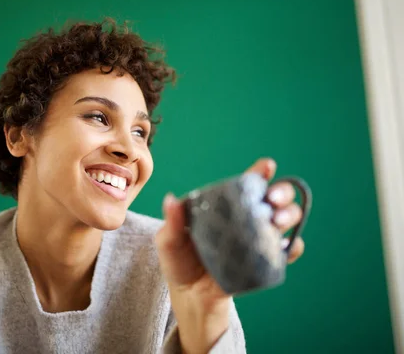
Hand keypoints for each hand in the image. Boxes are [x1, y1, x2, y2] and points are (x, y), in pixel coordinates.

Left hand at [154, 158, 305, 352]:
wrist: (189, 297)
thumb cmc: (179, 262)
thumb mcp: (169, 241)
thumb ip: (172, 222)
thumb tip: (171, 200)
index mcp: (225, 206)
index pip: (245, 185)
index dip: (258, 173)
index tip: (266, 166)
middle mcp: (246, 218)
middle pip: (273, 198)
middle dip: (281, 192)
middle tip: (273, 199)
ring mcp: (258, 238)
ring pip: (285, 219)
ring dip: (290, 215)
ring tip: (278, 219)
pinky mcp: (265, 261)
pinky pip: (287, 251)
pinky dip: (294, 246)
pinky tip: (288, 246)